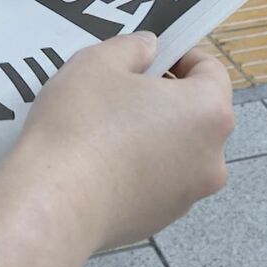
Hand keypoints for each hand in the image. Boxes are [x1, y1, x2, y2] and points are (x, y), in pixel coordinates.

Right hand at [15, 33, 234, 250]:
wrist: (54, 203)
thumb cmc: (80, 126)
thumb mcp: (98, 62)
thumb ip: (132, 47)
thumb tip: (149, 49)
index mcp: (208, 112)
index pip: (212, 71)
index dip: (181, 56)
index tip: (151, 57)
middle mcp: (212, 157)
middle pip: (197, 114)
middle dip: (164, 97)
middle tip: (120, 89)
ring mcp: (188, 195)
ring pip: (177, 151)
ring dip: (152, 135)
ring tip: (104, 129)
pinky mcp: (160, 220)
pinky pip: (156, 182)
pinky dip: (137, 169)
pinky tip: (99, 163)